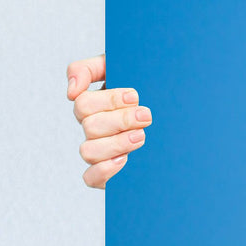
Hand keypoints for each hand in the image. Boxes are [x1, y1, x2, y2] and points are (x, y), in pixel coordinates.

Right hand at [67, 54, 151, 188]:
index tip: (135, 96)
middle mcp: (93, 128)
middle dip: (121, 120)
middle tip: (146, 116)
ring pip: (88, 151)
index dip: (109, 100)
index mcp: (94, 105)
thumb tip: (71, 91)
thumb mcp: (120, 67)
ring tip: (141, 136)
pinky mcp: (106, 173)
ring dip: (116, 143)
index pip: (83, 104)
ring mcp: (99, 150)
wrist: (173, 110)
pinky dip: (104, 170)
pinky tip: (125, 159)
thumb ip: (88, 69)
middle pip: (90, 127)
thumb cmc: (145, 87)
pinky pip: (90, 178)